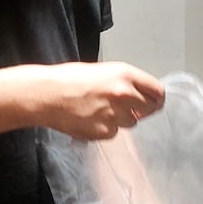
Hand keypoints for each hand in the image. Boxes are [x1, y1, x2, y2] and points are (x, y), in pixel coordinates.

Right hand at [36, 61, 164, 139]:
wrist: (45, 95)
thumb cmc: (68, 79)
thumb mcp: (102, 70)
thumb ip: (124, 82)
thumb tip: (138, 94)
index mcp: (125, 74)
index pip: (157, 91)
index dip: (156, 98)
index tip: (153, 101)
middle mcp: (124, 94)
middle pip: (149, 109)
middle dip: (141, 110)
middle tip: (126, 108)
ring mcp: (115, 115)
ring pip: (131, 123)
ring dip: (121, 119)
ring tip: (98, 110)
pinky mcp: (104, 132)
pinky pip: (113, 133)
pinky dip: (105, 129)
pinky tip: (89, 119)